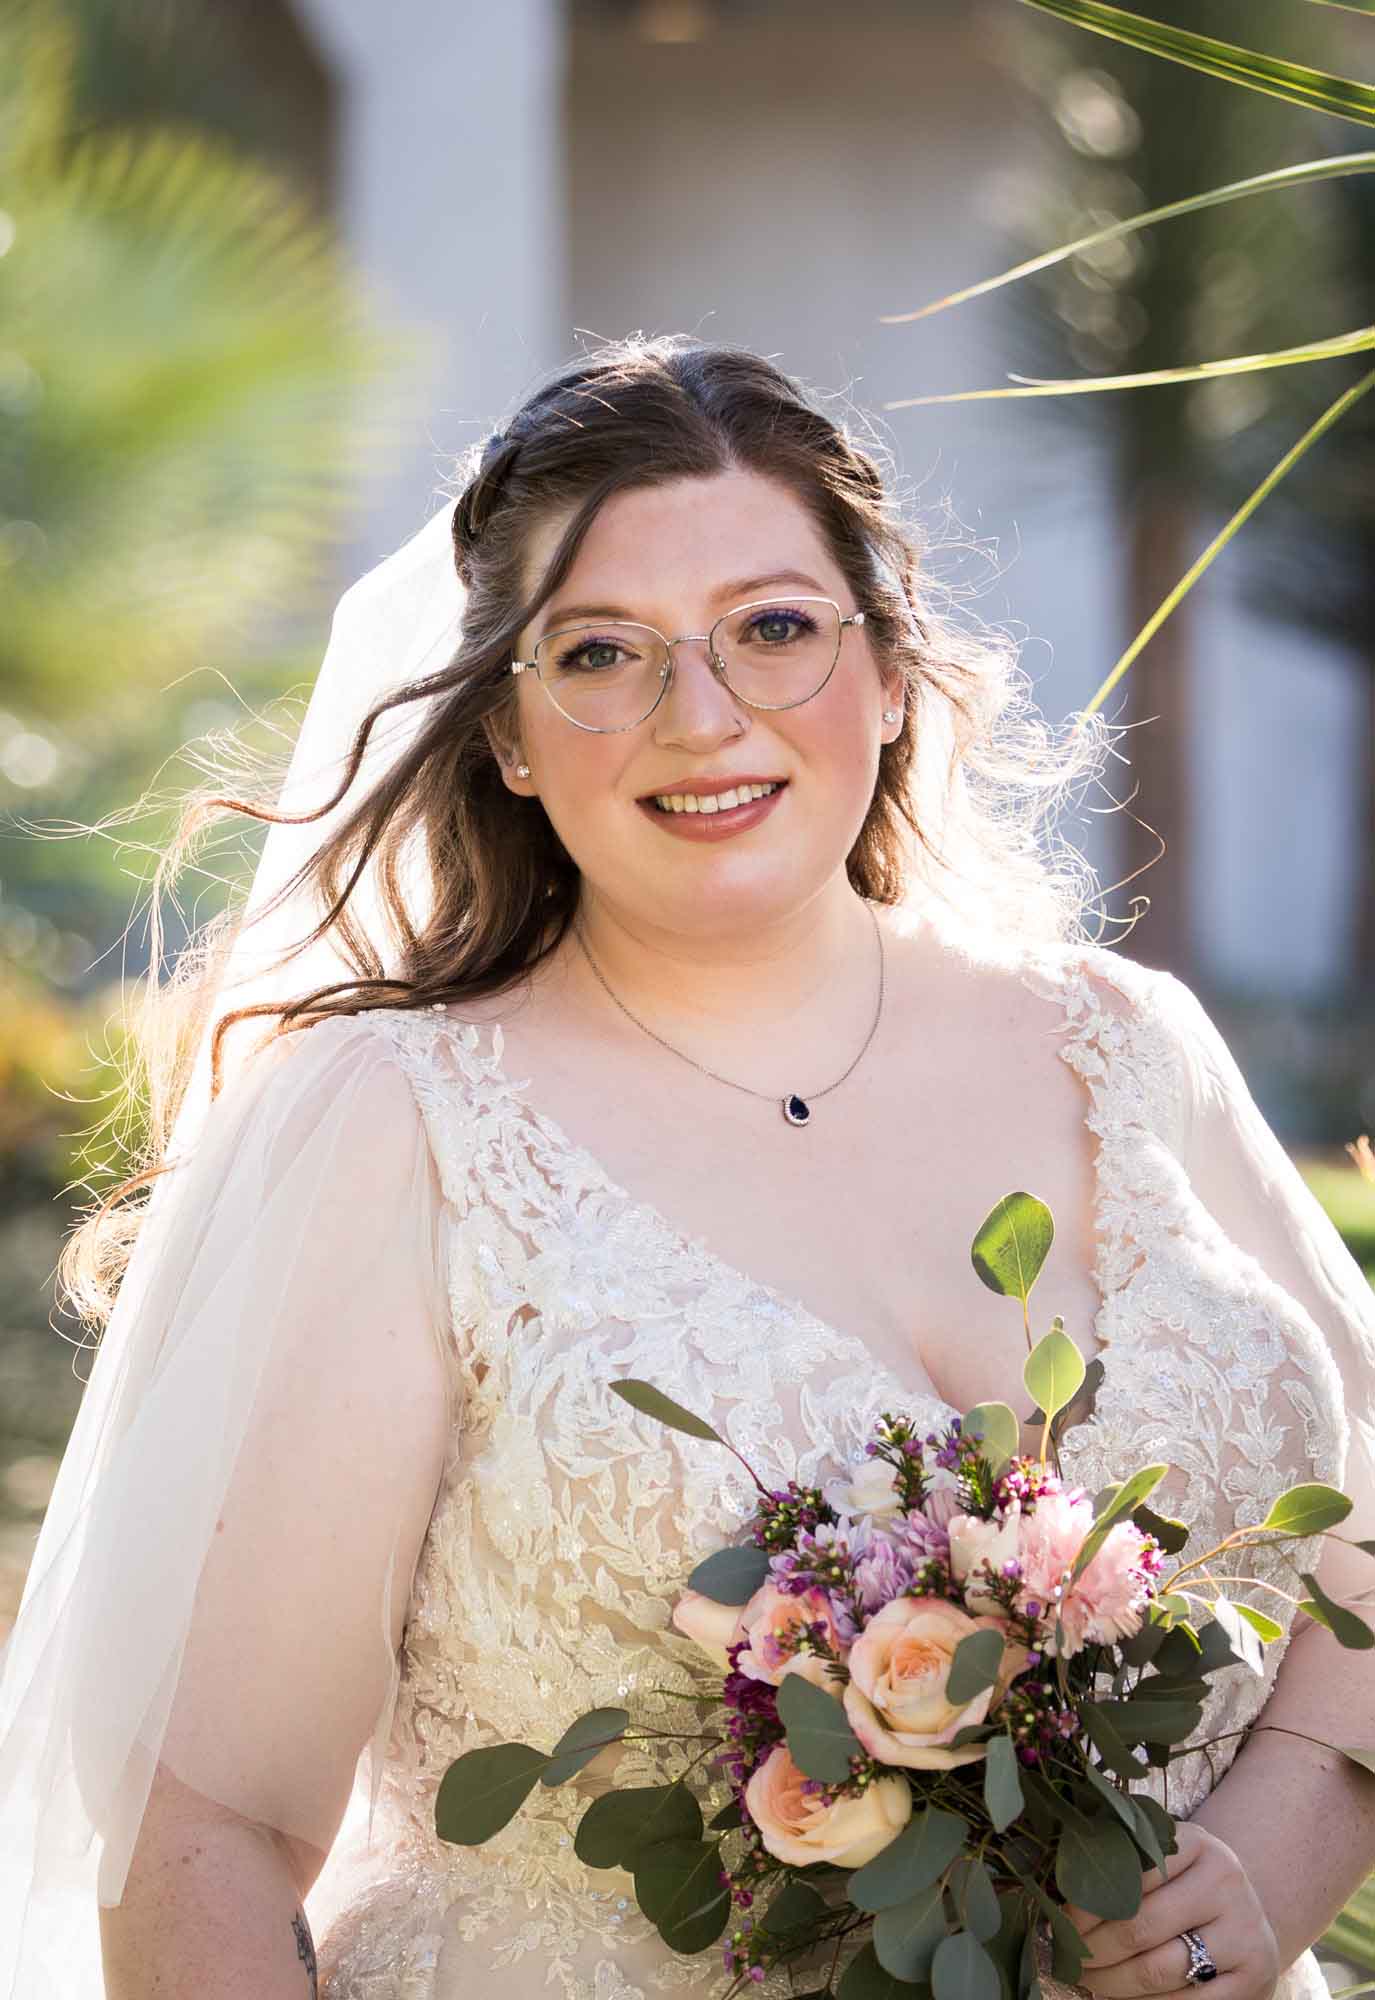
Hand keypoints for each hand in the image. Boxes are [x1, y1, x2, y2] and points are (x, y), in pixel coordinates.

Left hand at [1062, 1822, 1280, 1999]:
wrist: (1246, 1913)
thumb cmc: (1183, 1883)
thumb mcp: (1161, 1859)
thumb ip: (1119, 1864)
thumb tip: (1052, 1895)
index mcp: (1197, 1843)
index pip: (1129, 1875)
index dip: (1087, 1905)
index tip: (1060, 1922)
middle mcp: (1226, 1882)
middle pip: (1141, 1926)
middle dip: (1094, 1949)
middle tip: (1068, 1959)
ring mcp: (1245, 1932)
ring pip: (1161, 1970)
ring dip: (1113, 1983)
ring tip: (1087, 1980)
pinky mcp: (1254, 1978)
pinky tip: (1123, 1997)